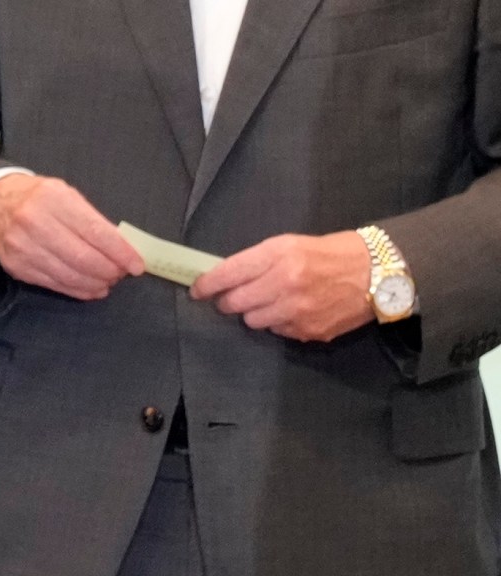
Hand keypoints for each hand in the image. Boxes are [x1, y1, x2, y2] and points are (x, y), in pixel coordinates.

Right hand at [0, 173, 143, 299]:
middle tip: (121, 274)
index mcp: (53, 199)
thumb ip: (92, 220)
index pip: (96, 232)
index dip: (120, 252)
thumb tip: (122, 250)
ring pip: (70, 275)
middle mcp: (35, 222)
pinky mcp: (17, 267)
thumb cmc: (38, 199)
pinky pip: (55, 284)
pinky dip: (78, 290)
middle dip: (110, 271)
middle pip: (83, 258)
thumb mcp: (66, 195)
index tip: (136, 265)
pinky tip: (90, 288)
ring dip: (96, 283)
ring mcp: (23, 247)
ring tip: (107, 281)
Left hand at [192, 231, 373, 342]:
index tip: (197, 289)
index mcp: (278, 257)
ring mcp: (298, 312)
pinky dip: (279, 322)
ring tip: (270, 301)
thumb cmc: (330, 253)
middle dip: (228, 301)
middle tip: (233, 297)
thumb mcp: (290, 244)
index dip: (206, 284)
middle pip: (235, 303)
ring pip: (253, 321)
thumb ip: (257, 260)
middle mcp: (285, 285)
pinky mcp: (310, 331)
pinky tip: (293, 310)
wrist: (377, 273)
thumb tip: (225, 277)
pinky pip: (278, 331)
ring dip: (254, 312)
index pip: (228, 274)